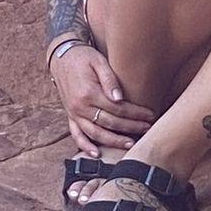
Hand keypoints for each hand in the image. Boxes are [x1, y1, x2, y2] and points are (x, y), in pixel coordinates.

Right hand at [50, 43, 155, 157]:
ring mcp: (74, 113)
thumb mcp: (98, 61)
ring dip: (113, 141)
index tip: (150, 115)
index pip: (117, 108)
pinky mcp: (70, 116)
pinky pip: (76, 134)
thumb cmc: (83, 57)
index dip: (135, 113)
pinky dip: (85, 145)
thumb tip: (119, 99)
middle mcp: (80, 107)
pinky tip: (96, 154)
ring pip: (95, 133)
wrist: (61, 56)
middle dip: (130, 127)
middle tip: (147, 129)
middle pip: (109, 123)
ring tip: (130, 144)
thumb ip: (109, 79)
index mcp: (89, 93)